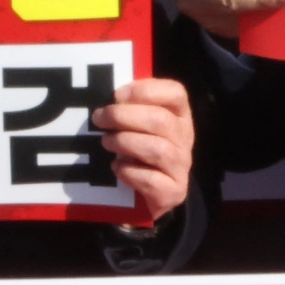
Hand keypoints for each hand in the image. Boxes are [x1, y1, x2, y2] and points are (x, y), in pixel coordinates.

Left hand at [98, 76, 194, 226]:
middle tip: (99, 119)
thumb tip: (105, 94)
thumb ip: (129, 107)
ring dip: (124, 143)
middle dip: (123, 116)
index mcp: (178, 115)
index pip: (176, 93)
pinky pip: (152, 180)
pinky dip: (129, 172)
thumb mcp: (136, 124)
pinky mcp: (174, 191)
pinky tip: (117, 168)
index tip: (117, 95)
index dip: (146, 90)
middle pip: (161, 120)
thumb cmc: (136, 149)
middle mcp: (185, 138)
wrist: (145, 194)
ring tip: (106, 142)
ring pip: (157, 149)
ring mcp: (182, 166)